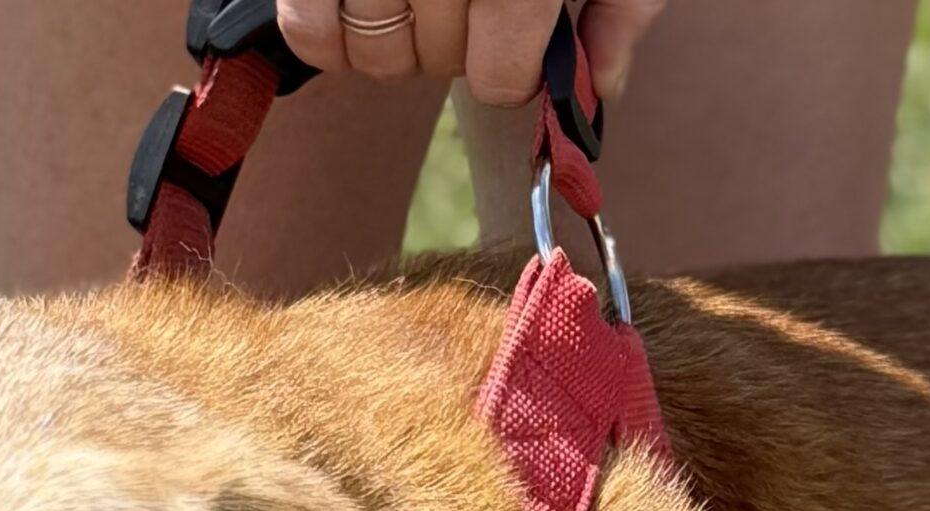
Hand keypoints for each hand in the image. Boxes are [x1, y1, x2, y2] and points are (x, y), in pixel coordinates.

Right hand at [275, 0, 665, 106]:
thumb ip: (620, 2)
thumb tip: (599, 84)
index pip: (501, 74)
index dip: (508, 73)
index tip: (512, 43)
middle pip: (438, 60)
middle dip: (454, 46)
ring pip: (374, 50)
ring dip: (394, 41)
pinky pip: (309, 22)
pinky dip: (326, 34)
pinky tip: (355, 7)